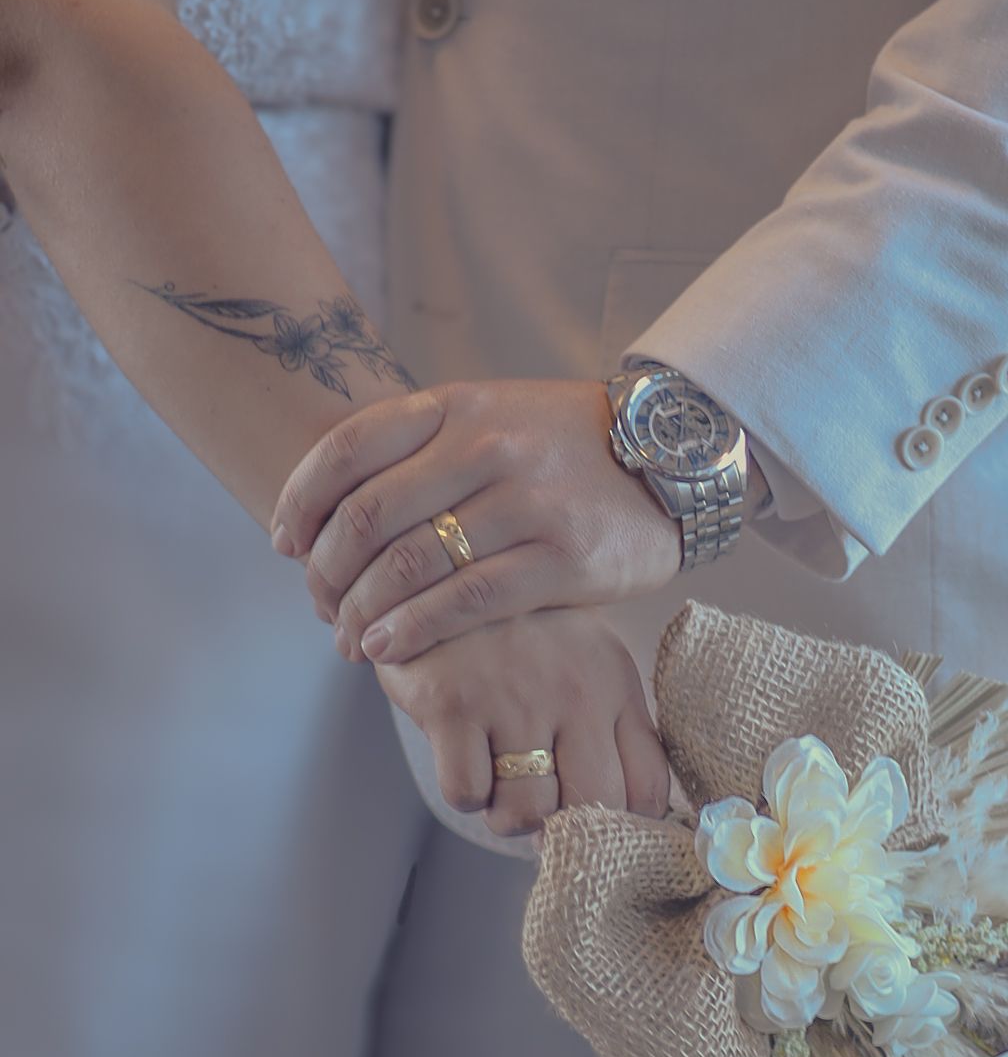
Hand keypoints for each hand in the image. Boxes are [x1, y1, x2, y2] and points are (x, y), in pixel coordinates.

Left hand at [270, 380, 684, 665]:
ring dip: (362, 611)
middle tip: (316, 606)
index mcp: (459, 407)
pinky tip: (388, 649)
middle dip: (326, 572)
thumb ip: (427, 448)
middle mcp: (488, 448)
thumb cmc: (573, 448)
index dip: (299, 500)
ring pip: (411, 565)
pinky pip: (467, 602)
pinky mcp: (563, 559)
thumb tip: (340, 505)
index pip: (348, 449)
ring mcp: (527, 503)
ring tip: (346, 641)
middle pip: (369, 516)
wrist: (676, 463)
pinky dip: (414, 630)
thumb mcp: (498, 417)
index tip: (283, 542)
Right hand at [375, 607, 671, 840]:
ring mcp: (514, 697)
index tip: (603, 831)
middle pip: (594, 808)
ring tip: (500, 776)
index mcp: (615, 684)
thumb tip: (626, 819)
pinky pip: (467, 794)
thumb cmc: (524, 634)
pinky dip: (465, 790)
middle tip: (542, 806)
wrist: (446, 564)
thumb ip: (614, 730)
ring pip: (525, 811)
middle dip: (566, 827)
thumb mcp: (587, 664)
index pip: (648, 788)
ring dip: (508, 812)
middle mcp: (575, 691)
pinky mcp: (453, 702)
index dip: (628, 828)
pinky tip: (462, 753)